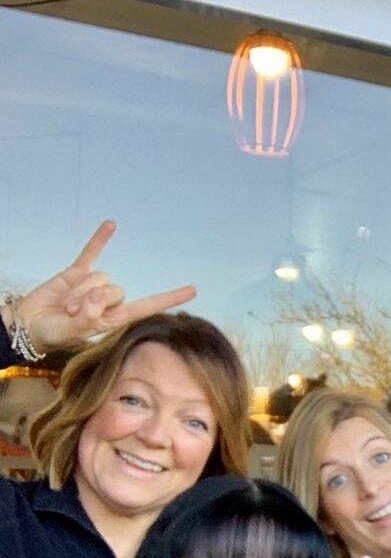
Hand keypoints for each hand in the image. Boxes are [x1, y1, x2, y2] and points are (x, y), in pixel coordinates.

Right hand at [6, 220, 195, 351]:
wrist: (30, 323)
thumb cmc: (55, 332)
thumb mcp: (73, 331)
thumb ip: (88, 316)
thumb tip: (99, 295)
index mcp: (115, 318)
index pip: (147, 306)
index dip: (169, 298)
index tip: (192, 290)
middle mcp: (110, 300)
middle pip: (116, 290)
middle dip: (90, 301)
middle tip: (72, 313)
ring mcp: (95, 284)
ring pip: (100, 277)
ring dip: (80, 291)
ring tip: (66, 305)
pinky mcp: (79, 271)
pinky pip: (92, 252)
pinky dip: (100, 239)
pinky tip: (111, 225)